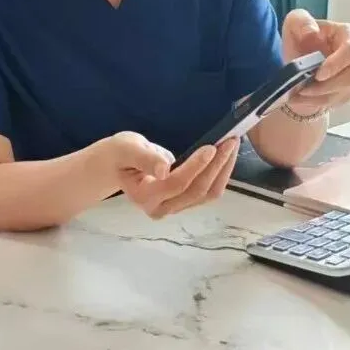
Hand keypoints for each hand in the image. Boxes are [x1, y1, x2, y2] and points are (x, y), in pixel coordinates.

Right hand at [109, 132, 240, 219]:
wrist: (117, 165)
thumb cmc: (120, 154)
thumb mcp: (128, 149)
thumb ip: (145, 158)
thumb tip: (164, 169)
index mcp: (143, 195)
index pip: (176, 183)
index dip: (195, 166)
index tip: (211, 147)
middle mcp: (160, 208)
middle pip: (196, 191)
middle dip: (216, 166)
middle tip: (230, 141)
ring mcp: (173, 208)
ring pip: (206, 194)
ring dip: (222, 170)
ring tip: (232, 146)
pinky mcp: (184, 203)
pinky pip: (207, 192)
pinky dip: (219, 174)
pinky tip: (225, 157)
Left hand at [281, 9, 349, 110]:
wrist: (299, 61)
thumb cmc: (301, 36)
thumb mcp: (295, 22)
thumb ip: (302, 21)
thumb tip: (312, 32)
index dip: (338, 64)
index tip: (319, 74)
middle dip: (327, 85)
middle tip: (304, 88)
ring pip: (345, 92)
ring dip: (320, 96)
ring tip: (298, 94)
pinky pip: (337, 101)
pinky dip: (316, 102)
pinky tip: (299, 99)